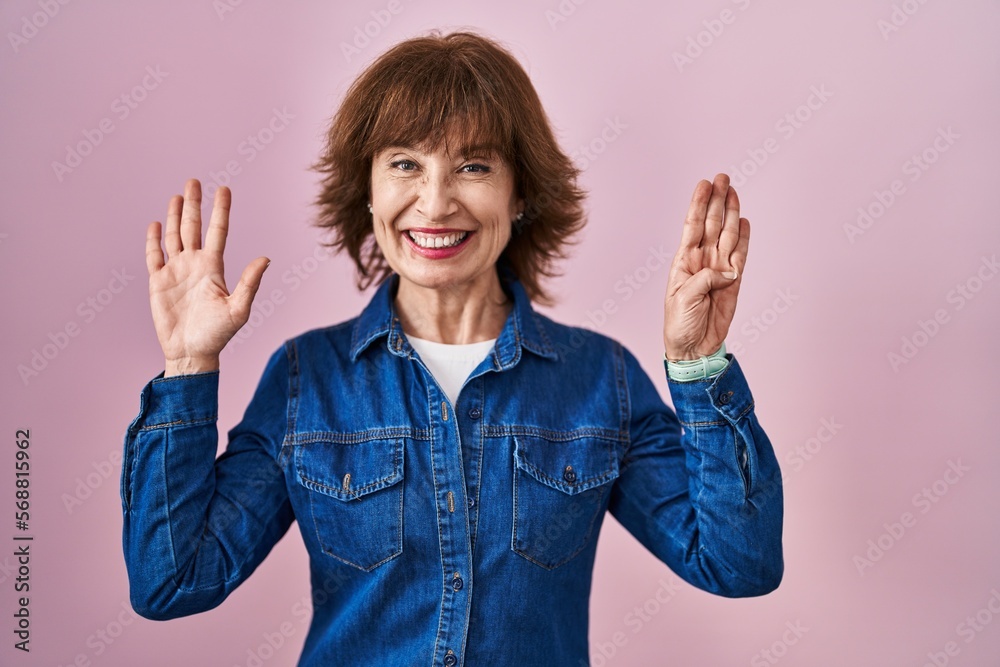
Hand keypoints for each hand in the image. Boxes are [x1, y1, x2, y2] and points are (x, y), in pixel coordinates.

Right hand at [146, 179, 269, 375]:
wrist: (192, 353)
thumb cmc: (218, 334)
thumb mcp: (238, 309)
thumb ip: (250, 284)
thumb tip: (265, 259)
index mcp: (214, 267)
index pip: (218, 231)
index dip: (220, 210)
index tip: (224, 188)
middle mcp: (195, 264)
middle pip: (194, 227)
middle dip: (194, 204)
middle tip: (194, 180)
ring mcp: (176, 271)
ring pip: (174, 236)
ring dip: (174, 216)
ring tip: (178, 195)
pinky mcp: (158, 282)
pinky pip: (154, 256)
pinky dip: (153, 240)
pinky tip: (155, 224)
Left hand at [663, 173, 748, 360]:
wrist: (693, 348)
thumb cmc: (680, 324)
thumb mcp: (683, 299)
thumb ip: (704, 280)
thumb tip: (728, 270)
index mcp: (684, 261)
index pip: (692, 226)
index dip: (699, 204)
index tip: (704, 184)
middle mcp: (702, 260)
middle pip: (712, 224)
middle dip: (717, 201)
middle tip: (723, 177)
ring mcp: (719, 269)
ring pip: (728, 235)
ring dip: (731, 213)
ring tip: (733, 191)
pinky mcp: (734, 281)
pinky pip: (741, 255)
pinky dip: (745, 238)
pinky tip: (745, 220)